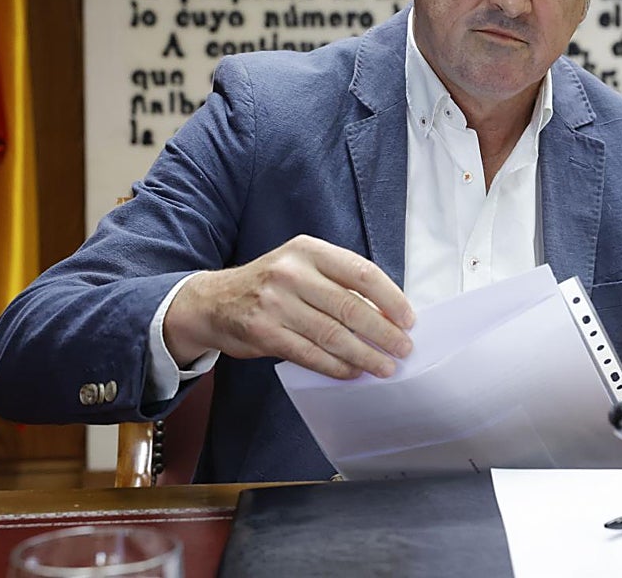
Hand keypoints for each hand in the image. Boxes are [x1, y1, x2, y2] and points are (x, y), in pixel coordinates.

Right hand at [163, 235, 413, 379]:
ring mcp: (275, 303)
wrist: (212, 301)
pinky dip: (336, 366)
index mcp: (309, 250)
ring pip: (332, 334)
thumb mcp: (302, 266)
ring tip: (385, 367)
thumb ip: (337, 282)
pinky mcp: (264, 332)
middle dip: (383, 332)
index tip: (408, 319)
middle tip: (403, 349)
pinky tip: (353, 372)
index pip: (361, 273)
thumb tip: (387, 312)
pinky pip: (310, 353)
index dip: (390, 298)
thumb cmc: (270, 285)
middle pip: (350, 307)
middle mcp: (292, 273)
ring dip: (364, 354)